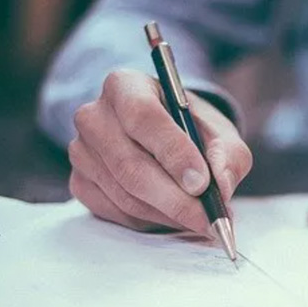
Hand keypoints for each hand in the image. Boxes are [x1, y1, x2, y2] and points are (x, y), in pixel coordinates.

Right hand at [68, 69, 251, 232]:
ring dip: (167, 214)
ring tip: (199, 219)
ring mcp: (81, 151)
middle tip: (208, 218)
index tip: (202, 183)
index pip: (143, 116)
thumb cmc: (191, 129)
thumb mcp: (219, 133)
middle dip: (175, 198)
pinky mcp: (80, 182)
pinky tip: (173, 215)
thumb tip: (221, 187)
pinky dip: (150, 220)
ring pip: (125, 194)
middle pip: (130, 164)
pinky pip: (116, 211)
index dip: (173, 152)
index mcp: (125, 86)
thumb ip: (227, 155)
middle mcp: (94, 115)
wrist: (165, 137)